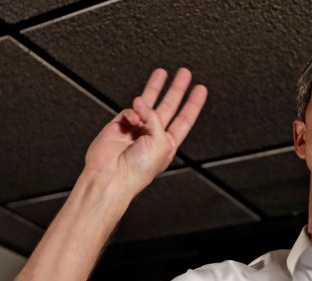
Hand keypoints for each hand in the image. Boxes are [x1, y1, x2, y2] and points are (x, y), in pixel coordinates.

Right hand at [84, 68, 207, 196]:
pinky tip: (134, 117)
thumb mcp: (161, 143)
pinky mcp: (118, 126)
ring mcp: (135, 130)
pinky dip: (133, 111)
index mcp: (168, 144)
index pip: (184, 119)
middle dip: (176, 89)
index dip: (193, 104)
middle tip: (184, 74)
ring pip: (147, 103)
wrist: (111, 176)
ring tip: (162, 72)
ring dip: (155, 87)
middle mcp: (153, 136)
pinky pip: (129, 110)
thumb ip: (156, 119)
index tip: (200, 89)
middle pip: (169, 107)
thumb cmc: (138, 169)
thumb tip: (141, 102)